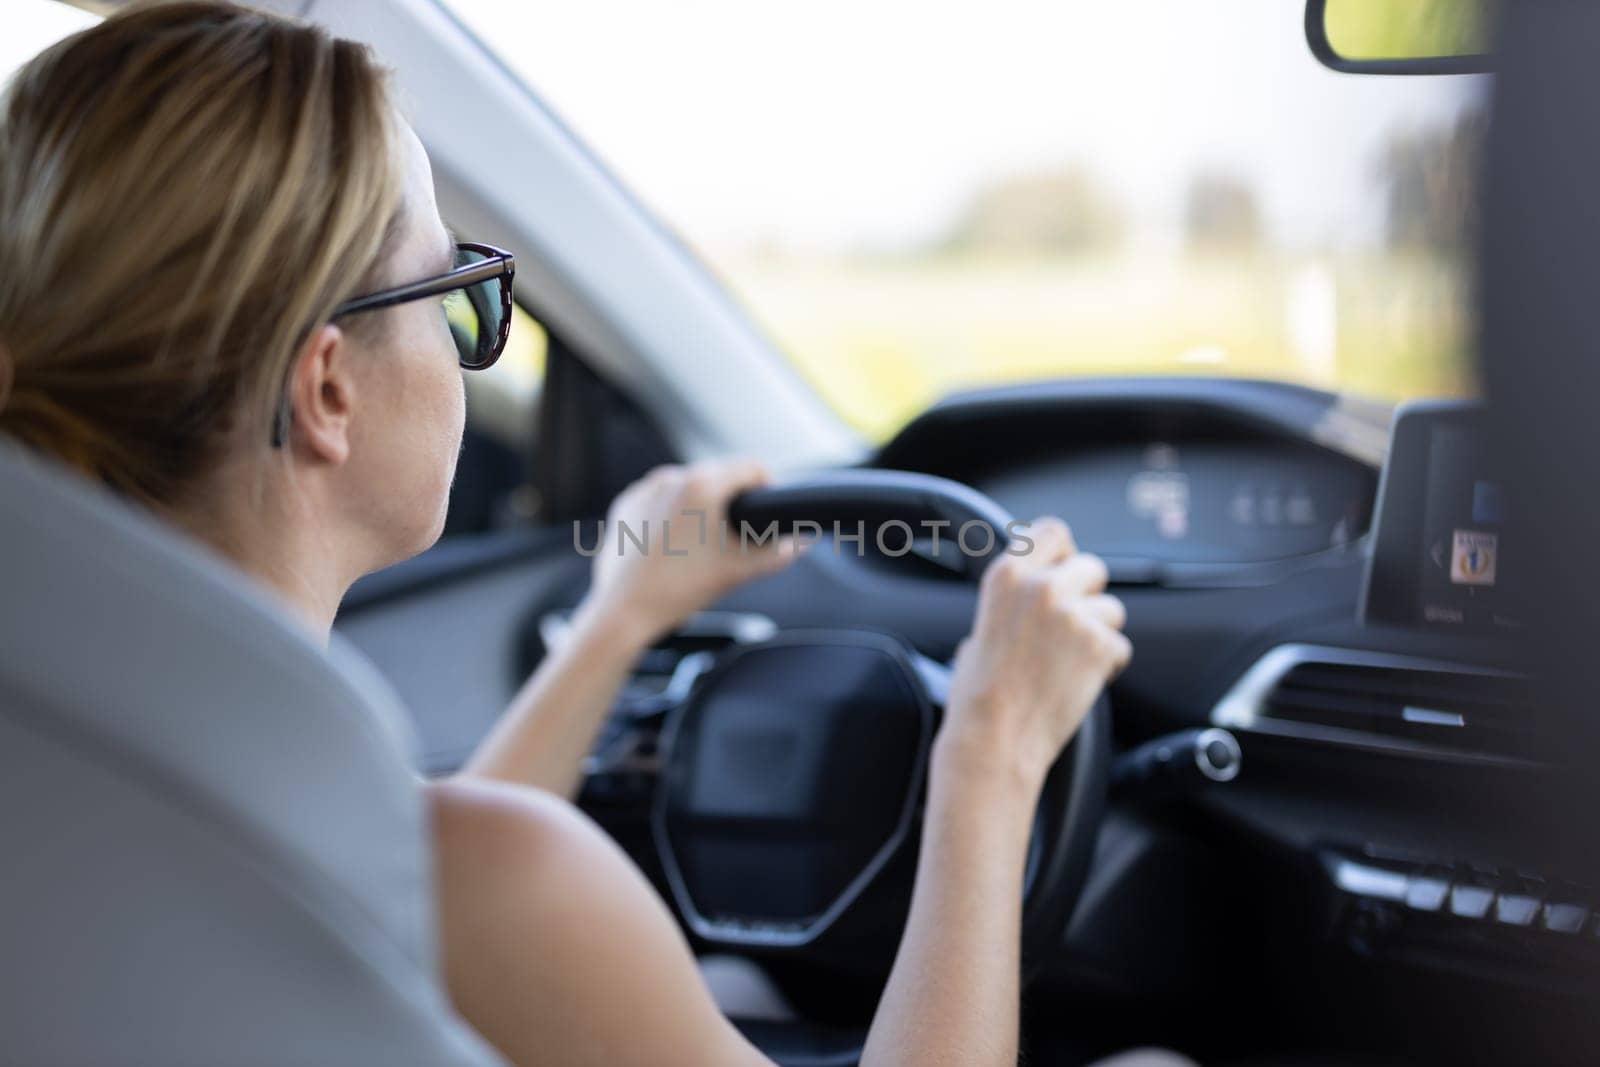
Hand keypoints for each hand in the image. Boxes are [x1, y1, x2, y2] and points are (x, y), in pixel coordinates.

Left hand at [578, 459, 800, 644]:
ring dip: (702, 503)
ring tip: (704, 542)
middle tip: (737, 533)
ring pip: (688, 484)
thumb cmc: (681, 589)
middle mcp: (672, 477)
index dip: (768, 486)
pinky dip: (672, 512)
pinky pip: (660, 498)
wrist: (625, 610)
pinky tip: (674, 544)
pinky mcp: (626, 504)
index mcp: (703, 485)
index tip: (767, 510)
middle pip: (719, 473)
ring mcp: (645, 489)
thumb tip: (801, 542)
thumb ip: (777, 553)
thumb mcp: (738, 571)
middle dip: (733, 497)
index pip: (751, 467)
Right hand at [936, 517, 1129, 799]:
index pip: (1054, 531)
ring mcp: (1073, 615)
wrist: (993, 738)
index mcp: (1007, 575)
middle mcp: (1042, 586)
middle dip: (1088, 597)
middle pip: (1092, 568)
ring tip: (1069, 664)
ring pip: (1112, 610)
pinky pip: (1119, 647)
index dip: (1064, 554)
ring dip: (1099, 634)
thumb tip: (1031, 603)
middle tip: (1070, 630)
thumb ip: (1011, 604)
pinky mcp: (1099, 645)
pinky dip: (1106, 666)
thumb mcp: (980, 628)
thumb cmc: (979, 695)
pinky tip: (1078, 683)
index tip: (1064, 572)